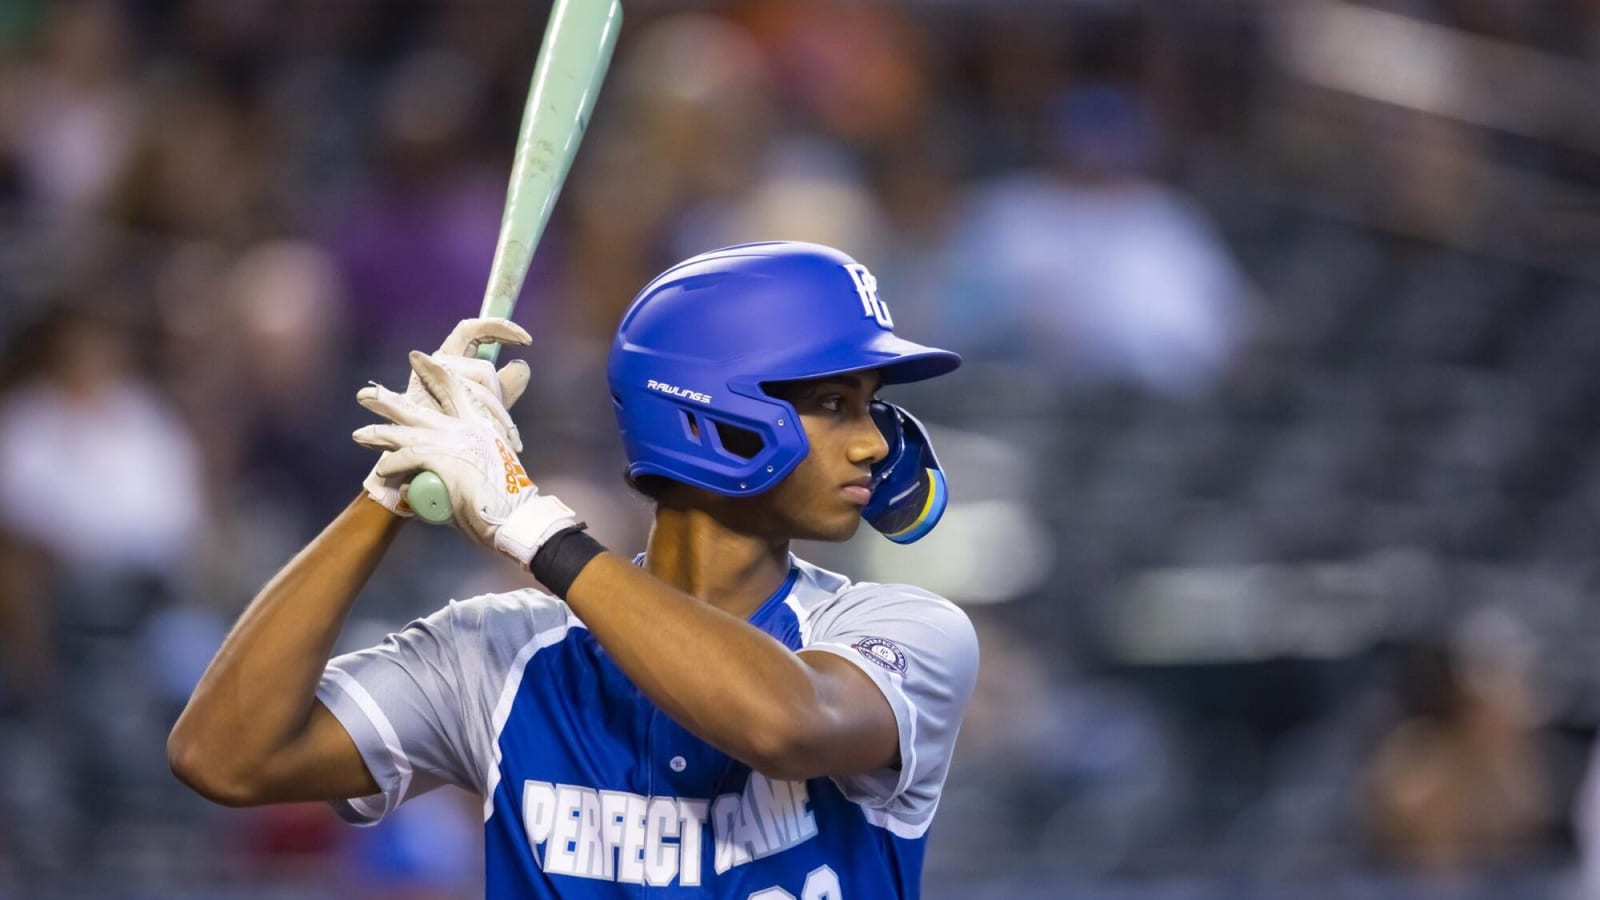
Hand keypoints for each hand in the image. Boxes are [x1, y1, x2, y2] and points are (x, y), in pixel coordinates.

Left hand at [353, 353, 578, 566]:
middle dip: (391, 401)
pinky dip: (393, 465)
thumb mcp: (485, 471)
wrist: (515, 517)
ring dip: (381, 435)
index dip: (435, 373)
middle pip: (423, 408)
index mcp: (482, 426)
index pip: (456, 389)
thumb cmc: (501, 503)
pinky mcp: (445, 459)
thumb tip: (417, 481)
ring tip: (360, 435)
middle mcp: (469, 429)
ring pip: (408, 433)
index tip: (417, 358)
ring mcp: (456, 442)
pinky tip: (381, 471)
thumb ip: (454, 467)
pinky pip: (408, 457)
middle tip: (366, 394)